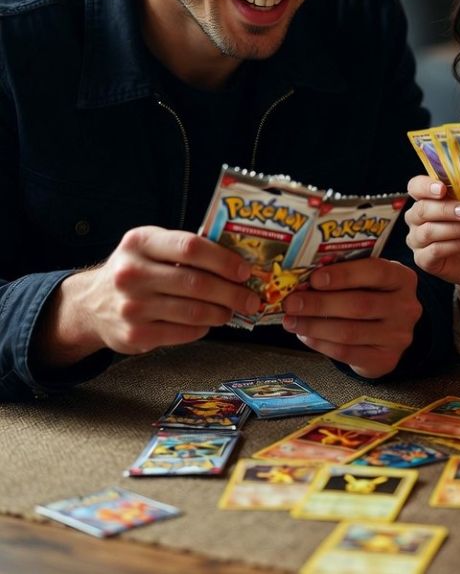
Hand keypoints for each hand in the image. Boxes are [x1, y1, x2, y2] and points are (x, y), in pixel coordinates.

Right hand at [36, 226, 260, 364]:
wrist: (91, 304)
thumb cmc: (137, 270)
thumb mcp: (151, 247)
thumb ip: (186, 249)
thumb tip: (239, 261)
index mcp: (140, 241)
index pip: (190, 247)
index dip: (223, 260)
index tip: (245, 270)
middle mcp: (132, 272)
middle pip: (197, 283)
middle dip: (232, 292)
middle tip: (251, 299)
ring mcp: (131, 306)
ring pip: (193, 311)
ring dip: (221, 312)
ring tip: (232, 310)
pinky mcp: (135, 335)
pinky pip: (183, 333)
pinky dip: (202, 328)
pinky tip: (208, 322)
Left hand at [280, 257, 420, 378]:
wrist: (390, 330)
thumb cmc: (371, 294)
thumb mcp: (368, 278)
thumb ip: (345, 274)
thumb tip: (303, 278)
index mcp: (403, 278)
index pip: (376, 272)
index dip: (344, 275)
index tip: (314, 278)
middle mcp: (407, 307)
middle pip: (359, 305)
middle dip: (319, 304)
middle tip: (291, 302)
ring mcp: (398, 336)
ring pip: (349, 332)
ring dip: (314, 326)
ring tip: (291, 320)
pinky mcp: (386, 360)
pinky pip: (347, 353)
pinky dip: (321, 344)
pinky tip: (304, 336)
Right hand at [405, 175, 459, 287]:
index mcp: (426, 199)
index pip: (415, 187)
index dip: (425, 186)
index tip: (442, 189)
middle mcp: (417, 219)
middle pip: (421, 209)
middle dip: (446, 209)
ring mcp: (417, 240)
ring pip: (428, 231)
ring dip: (456, 229)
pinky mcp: (423, 259)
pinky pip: (434, 250)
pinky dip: (456, 244)